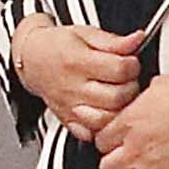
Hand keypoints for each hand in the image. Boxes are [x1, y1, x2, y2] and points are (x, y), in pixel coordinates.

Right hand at [10, 16, 144, 136]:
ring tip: (119, 95)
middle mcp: (73, 87)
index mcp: (78, 62)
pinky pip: (89, 134)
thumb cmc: (57, 45)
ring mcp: (70, 106)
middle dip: (130, 87)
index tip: (130, 61)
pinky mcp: (67, 120)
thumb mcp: (85, 34)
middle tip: (126, 79)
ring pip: (106, 119)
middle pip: (117, 97)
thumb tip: (137, 40)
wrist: (31, 58)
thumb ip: (113, 41)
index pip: (120, 70)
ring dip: (119, 109)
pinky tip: (105, 112)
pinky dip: (101, 127)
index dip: (132, 64)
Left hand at [92, 74, 168, 168]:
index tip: (116, 140)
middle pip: (107, 168)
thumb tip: (135, 102)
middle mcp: (136, 149)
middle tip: (125, 157)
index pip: (99, 142)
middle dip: (114, 162)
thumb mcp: (158, 85)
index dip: (108, 141)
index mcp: (128, 123)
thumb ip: (139, 100)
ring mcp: (155, 168)